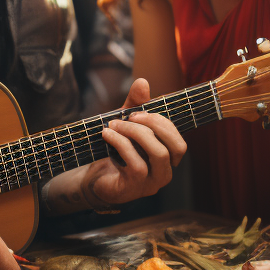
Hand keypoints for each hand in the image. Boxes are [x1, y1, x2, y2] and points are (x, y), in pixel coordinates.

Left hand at [82, 78, 186, 206]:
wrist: (91, 178)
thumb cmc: (113, 151)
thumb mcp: (125, 125)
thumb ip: (135, 105)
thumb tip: (143, 81)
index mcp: (166, 159)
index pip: (178, 141)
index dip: (162, 123)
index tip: (138, 111)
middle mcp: (164, 173)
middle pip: (175, 146)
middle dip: (153, 125)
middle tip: (128, 117)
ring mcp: (151, 184)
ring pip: (158, 154)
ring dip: (135, 133)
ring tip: (114, 125)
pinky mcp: (134, 188)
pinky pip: (136, 164)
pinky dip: (121, 144)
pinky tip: (107, 136)